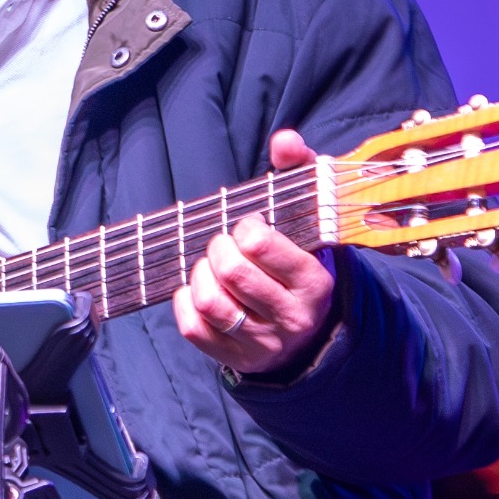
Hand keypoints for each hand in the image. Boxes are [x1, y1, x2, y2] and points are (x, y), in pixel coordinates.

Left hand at [172, 129, 336, 376]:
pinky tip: (195, 289)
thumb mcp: (308, 217)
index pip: (262, 246)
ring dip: (200, 275)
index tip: (247, 226)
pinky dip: (185, 303)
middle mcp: (291, 317)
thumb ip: (298, 172)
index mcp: (313, 281)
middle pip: (234, 273)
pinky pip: (194, 328)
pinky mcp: (235, 358)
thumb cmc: (298, 263)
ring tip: (208, 265)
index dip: (245, 228)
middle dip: (218, 249)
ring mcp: (263, 342)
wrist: (307, 332)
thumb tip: (284, 139)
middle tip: (223, 243)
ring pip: (212, 303)